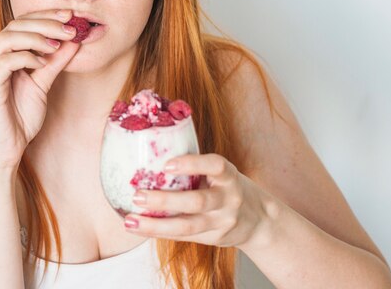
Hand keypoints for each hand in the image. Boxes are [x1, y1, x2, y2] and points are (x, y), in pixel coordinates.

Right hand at [0, 9, 78, 168]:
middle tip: (69, 28)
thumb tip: (74, 40)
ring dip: (36, 37)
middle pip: (14, 26)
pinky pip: (5, 62)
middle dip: (45, 23)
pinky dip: (26, 57)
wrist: (8, 148)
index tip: (70, 16)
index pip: (20, 24)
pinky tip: (42, 63)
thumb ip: (55, 62)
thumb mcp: (44, 83)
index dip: (45, 16)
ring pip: (6, 39)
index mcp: (0, 55)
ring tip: (57, 44)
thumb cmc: (21, 117)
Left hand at [123, 154, 268, 247]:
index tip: (166, 164)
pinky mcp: (213, 238)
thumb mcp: (222, 174)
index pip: (215, 166)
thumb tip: (152, 152)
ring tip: (130, 219)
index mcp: (229, 176)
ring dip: (155, 224)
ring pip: (187, 226)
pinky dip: (158, 232)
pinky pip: (183, 237)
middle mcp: (228, 199)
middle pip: (197, 202)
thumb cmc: (229, 188)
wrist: (260, 221)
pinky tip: (139, 227)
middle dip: (165, 200)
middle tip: (137, 194)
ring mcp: (222, 222)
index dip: (192, 164)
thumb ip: (198, 167)